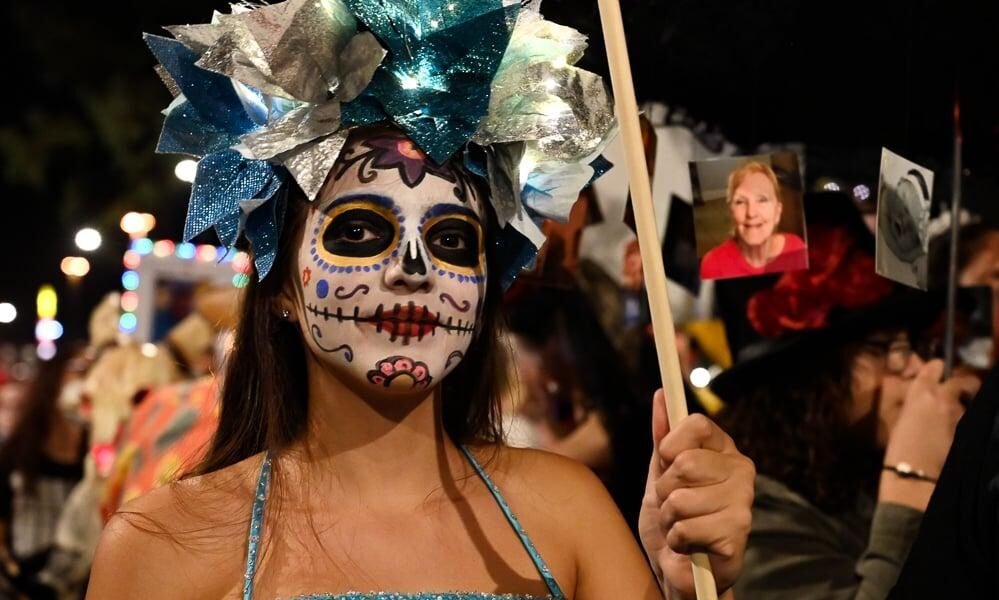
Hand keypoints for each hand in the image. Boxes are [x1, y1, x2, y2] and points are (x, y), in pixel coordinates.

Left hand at [638, 390, 753, 597]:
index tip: (667, 462)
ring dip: (668, 519)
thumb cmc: (672, 518)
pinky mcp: (738, 534)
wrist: (679, 567)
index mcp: (723, 450)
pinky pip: (685, 529)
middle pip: (684, 462)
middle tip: (672, 505)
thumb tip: (661, 393)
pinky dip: (677, 541)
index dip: (671, 444)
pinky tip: (691, 546)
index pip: (696, 423)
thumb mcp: (660, 474)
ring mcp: (743, 502)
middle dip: (664, 489)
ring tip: (680, 527)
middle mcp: (741, 471)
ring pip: (680, 499)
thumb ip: (662, 437)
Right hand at [881, 360, 979, 508]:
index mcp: (922, 392)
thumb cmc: (897, 445)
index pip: (935, 367)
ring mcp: (959, 416)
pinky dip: (960, 424)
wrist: (914, 472)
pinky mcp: (967, 432)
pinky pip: (965, 421)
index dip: (935, 368)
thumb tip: (918, 398)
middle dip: (961, 385)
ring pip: (965, 404)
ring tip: (948, 420)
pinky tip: (950, 434)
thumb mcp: (898, 418)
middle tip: (954, 393)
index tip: (935, 371)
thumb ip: (912, 403)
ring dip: (959, 408)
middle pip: (963, 382)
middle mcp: (944, 399)